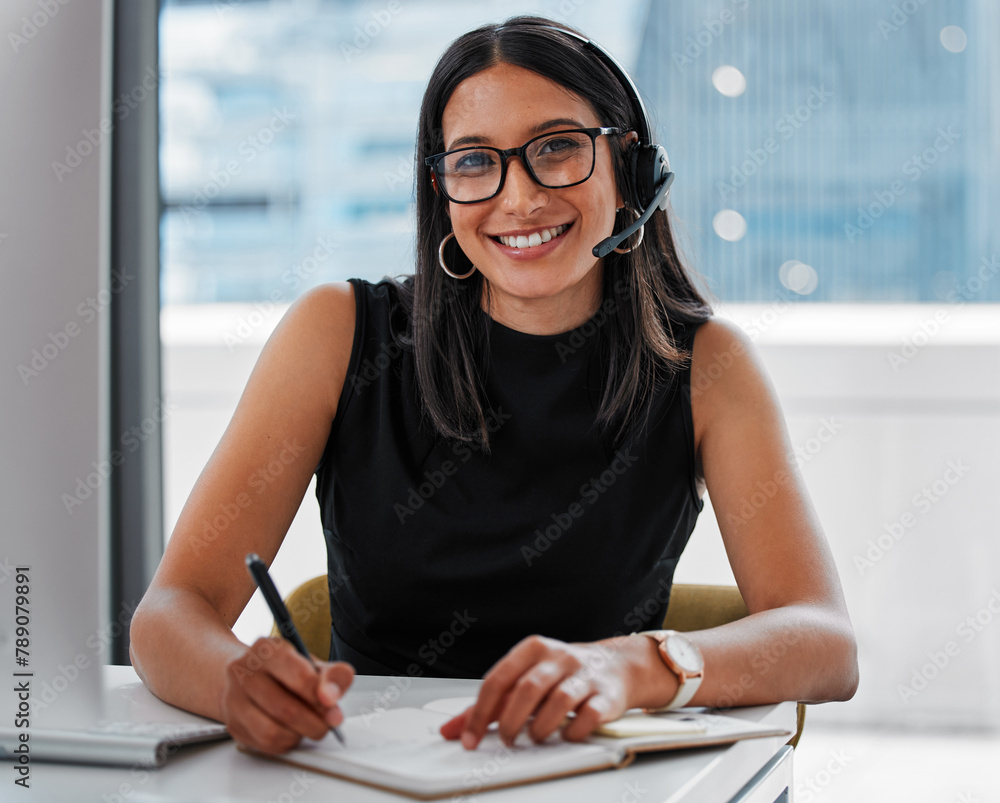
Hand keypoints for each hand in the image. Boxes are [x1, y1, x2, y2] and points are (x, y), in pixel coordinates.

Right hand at [220, 636, 354, 753]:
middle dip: (315, 722)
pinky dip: (286, 743)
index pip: (300, 677)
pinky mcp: (233, 724)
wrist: (250, 675)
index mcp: (267, 650)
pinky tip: (292, 731)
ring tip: (309, 726)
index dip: (321, 697)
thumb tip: (332, 697)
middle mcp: (244, 672)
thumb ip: (333, 676)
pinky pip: (264, 744)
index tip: (333, 707)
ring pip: (272, 731)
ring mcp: (234, 699)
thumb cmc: (286, 670)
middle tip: (327, 723)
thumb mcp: (313, 664)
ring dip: (299, 735)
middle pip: (286, 709)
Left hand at [440, 635, 628, 748]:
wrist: (615, 666)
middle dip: (511, 722)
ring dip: (540, 728)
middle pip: (527, 689)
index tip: (470, 738)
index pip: (498, 679)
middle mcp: (558, 657)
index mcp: (532, 649)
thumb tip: (453, 729)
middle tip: (506, 740)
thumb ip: (490, 704)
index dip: (480, 713)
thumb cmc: (561, 674)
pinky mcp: (606, 694)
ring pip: (558, 702)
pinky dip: (572, 731)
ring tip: (534, 737)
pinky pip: (588, 716)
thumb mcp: (523, 678)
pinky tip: (565, 734)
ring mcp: (584, 674)